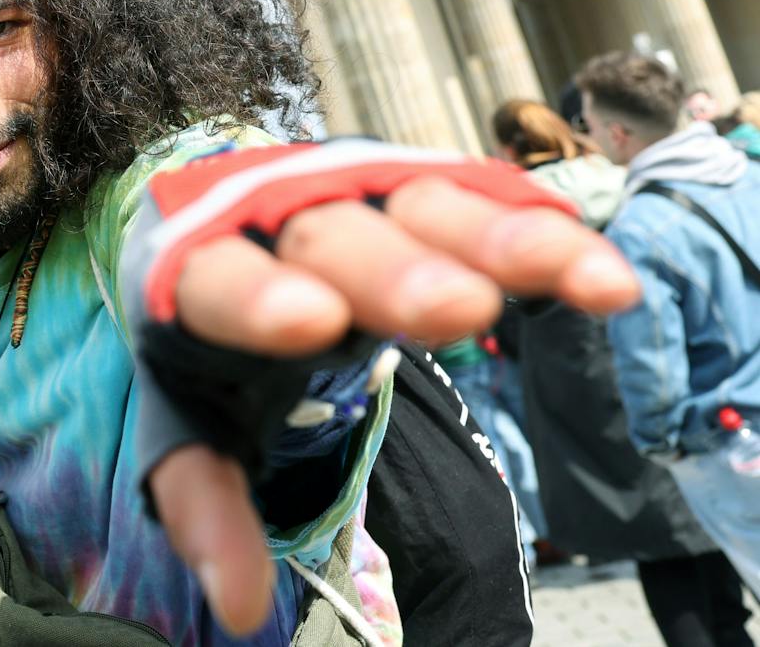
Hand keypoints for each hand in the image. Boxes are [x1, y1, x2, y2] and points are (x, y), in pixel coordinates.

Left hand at [149, 171, 638, 633]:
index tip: (312, 325)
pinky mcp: (423, 190)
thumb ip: (206, 503)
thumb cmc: (211, 350)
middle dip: (393, 272)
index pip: (219, 281)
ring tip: (552, 269)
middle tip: (454, 309)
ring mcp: (355, 195)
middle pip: (330, 238)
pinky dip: (544, 236)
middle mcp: (275, 217)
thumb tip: (241, 602)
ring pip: (420, 207)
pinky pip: (488, 207)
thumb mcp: (190, 426)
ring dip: (489, 240)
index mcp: (195, 269)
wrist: (232, 247)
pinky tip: (601, 280)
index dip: (262, 300)